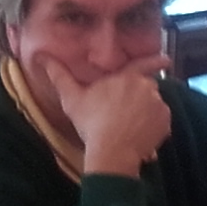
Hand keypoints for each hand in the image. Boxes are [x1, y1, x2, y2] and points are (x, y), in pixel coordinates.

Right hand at [38, 52, 174, 177]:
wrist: (112, 150)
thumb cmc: (91, 123)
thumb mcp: (71, 98)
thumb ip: (58, 75)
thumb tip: (40, 55)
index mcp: (125, 77)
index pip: (143, 63)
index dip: (155, 60)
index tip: (167, 60)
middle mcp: (146, 87)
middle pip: (146, 88)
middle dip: (138, 97)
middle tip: (123, 114)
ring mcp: (158, 104)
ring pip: (153, 105)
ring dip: (145, 112)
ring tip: (129, 128)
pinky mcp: (165, 122)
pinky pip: (160, 121)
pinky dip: (153, 126)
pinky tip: (138, 135)